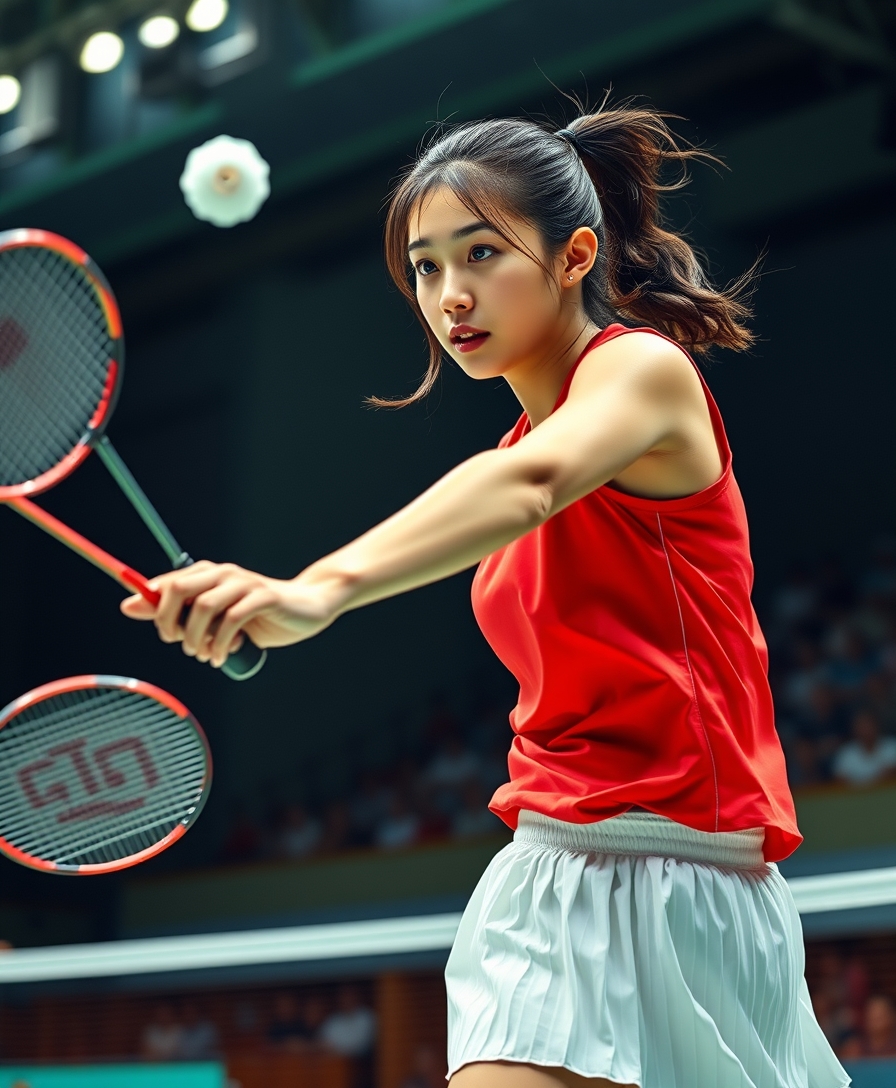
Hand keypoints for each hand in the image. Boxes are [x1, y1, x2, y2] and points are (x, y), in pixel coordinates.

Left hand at [120, 561, 343, 666]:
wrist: (308, 607)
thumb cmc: (259, 615)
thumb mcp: (214, 617)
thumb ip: (174, 611)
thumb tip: (128, 605)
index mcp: (209, 574)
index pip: (167, 584)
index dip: (155, 609)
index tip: (164, 633)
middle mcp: (223, 573)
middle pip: (178, 589)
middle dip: (170, 622)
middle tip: (180, 644)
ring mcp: (244, 584)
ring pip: (203, 607)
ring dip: (197, 639)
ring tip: (204, 655)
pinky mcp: (263, 597)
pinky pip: (232, 620)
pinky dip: (222, 643)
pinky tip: (223, 657)